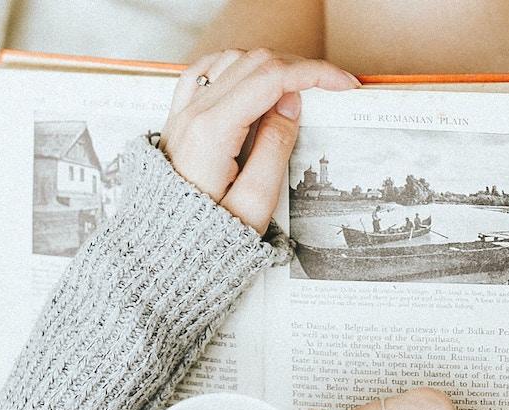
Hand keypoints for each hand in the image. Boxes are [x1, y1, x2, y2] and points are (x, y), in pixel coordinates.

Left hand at [159, 48, 357, 233]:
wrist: (166, 250)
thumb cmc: (209, 236)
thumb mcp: (254, 203)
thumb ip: (275, 148)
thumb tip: (291, 102)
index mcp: (213, 132)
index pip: (271, 78)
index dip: (314, 74)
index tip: (343, 84)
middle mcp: (194, 113)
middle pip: (254, 62)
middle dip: (298, 67)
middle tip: (327, 89)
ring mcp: (182, 113)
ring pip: (232, 59)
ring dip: (269, 65)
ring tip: (296, 89)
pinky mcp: (178, 118)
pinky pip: (206, 71)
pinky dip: (236, 65)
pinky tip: (253, 78)